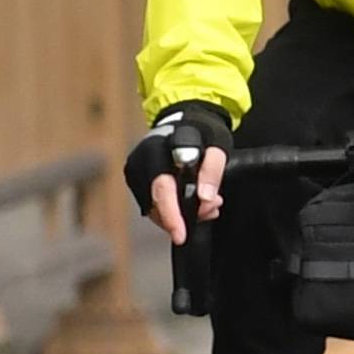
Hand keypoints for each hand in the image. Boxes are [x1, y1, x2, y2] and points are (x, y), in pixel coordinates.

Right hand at [123, 103, 233, 242]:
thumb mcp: (217, 145)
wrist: (187, 120)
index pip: (161, 189)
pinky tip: (197, 204)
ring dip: (182, 213)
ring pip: (154, 207)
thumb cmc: (203, 131)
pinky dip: (175, 209)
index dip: (171, 215)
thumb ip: (212, 171)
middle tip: (212, 209)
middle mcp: (140, 161)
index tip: (181, 234)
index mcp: (157, 150)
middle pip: (156, 202)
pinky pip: (153, 203)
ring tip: (210, 205)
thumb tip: (205, 199)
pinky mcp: (138, 179)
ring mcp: (136, 171)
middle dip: (184, 215)